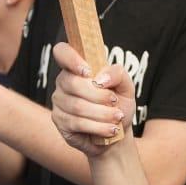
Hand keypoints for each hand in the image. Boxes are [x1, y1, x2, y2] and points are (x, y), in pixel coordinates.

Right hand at [50, 42, 132, 157]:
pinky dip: (98, 126)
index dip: (71, 59)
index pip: (62, 52)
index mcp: (78, 67)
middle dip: (99, 95)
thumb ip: (118, 74)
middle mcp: (64, 81)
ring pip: (77, 106)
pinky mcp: (60, 121)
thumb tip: (100, 78)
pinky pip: (77, 122)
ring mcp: (59, 101)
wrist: (117, 132)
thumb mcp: (126, 87)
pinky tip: (110, 129)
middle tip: (115, 102)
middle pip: (73, 83)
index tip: (88, 72)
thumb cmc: (118, 104)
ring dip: (102, 114)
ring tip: (117, 117)